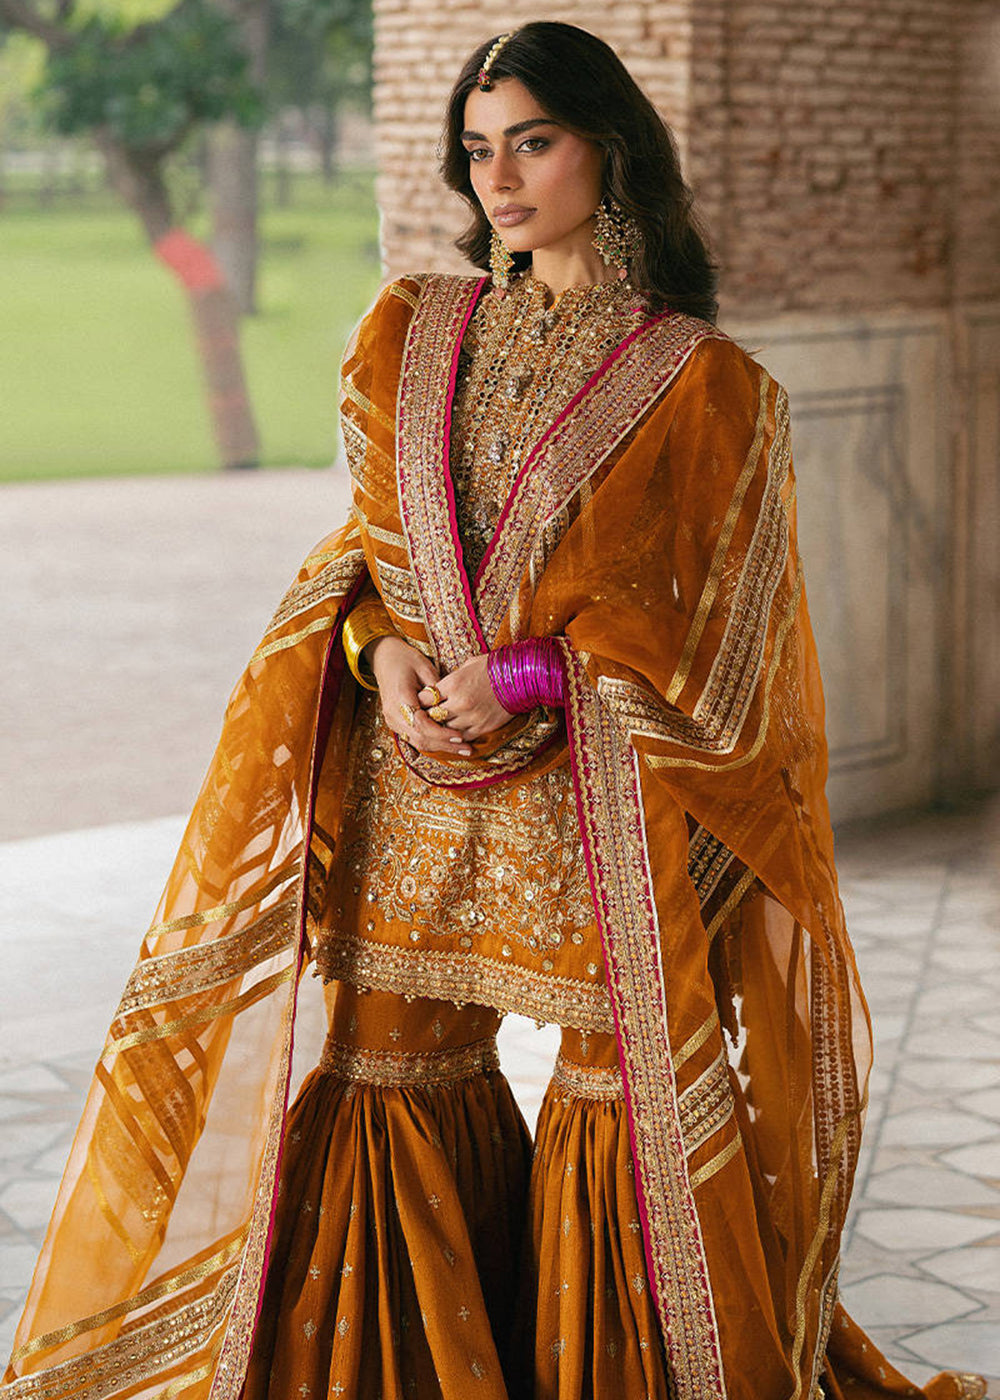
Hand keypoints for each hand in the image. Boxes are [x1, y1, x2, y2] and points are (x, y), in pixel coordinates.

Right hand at [368, 635, 472, 754]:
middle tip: (467, 748)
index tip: (460, 736)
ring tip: (462, 749)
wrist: (385, 658)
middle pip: (420, 738)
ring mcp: (392, 720)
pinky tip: (448, 743)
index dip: (441, 733)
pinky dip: (432, 742)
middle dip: (445, 745)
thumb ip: (438, 689)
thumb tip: (455, 708)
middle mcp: (393, 713)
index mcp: (400, 698)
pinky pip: (414, 738)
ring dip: (440, 747)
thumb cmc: (407, 660)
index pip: (421, 725)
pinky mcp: (395, 723)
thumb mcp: (425, 668)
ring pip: (417, 742)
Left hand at [416, 653, 514, 740]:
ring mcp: (471, 717)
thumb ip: (449, 681)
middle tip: (427, 715)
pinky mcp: (483, 727)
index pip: (425, 699)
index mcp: (452, 684)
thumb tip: (436, 690)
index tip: (423, 701)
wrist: (520, 677)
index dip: (422, 701)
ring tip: (442, 723)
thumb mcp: (466, 666)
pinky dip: (457, 736)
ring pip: (445, 730)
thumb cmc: (492, 667)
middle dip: (428, 716)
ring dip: (442, 728)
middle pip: (432, 717)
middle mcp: (459, 703)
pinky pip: (462, 737)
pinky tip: (455, 731)